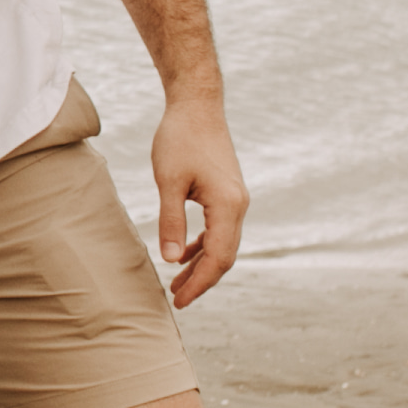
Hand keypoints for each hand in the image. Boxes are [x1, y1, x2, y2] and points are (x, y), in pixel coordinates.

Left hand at [150, 89, 248, 307]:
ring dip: (202, 265)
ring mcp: (236, 199)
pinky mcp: (227, 193)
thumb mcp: (168, 181)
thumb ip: (171, 222)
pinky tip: (183, 254)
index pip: (218, 257)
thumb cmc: (180, 139)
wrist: (197, 106)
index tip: (179, 300)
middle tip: (177, 299)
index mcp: (228, 205)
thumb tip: (171, 260)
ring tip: (177, 283)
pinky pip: (219, 229)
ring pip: (223, 243)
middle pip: (225, 256)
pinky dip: (203, 245)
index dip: (199, 283)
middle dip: (202, 280)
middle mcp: (239, 205)